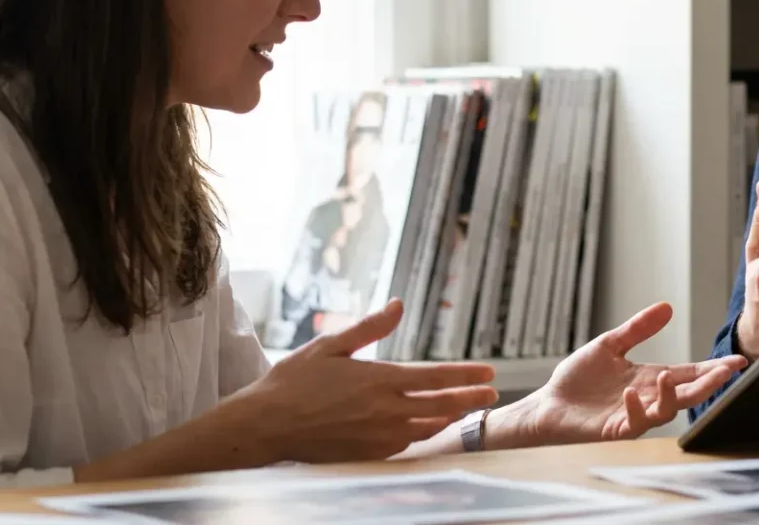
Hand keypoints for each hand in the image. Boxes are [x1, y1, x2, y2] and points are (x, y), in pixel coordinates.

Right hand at [231, 300, 499, 462]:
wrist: (266, 425)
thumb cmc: (294, 380)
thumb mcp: (330, 344)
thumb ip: (370, 327)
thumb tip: (398, 304)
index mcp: (377, 379)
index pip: (434, 376)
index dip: (465, 375)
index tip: (488, 373)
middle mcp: (384, 411)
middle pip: (441, 406)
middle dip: (470, 398)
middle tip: (491, 394)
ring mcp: (377, 436)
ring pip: (427, 428)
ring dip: (450, 418)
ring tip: (466, 409)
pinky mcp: (368, 454)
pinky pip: (406, 445)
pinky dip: (423, 434)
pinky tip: (428, 427)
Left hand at [491, 303, 748, 447]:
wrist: (549, 403)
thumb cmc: (578, 378)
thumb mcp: (609, 345)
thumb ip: (638, 329)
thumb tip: (667, 307)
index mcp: (649, 377)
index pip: (688, 373)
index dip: (713, 368)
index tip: (737, 360)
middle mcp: (648, 397)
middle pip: (686, 393)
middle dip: (708, 383)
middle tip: (727, 371)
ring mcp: (633, 415)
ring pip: (666, 412)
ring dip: (672, 395)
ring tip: (669, 376)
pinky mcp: (614, 428)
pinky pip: (634, 424)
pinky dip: (636, 408)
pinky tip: (631, 393)